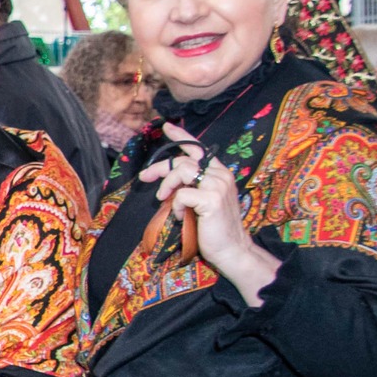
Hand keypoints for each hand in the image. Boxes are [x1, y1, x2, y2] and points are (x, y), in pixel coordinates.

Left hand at [136, 123, 279, 304]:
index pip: (199, 148)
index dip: (182, 136)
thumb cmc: (213, 227)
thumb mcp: (201, 201)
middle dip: (160, 167)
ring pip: (182, 170)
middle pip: (184, 159)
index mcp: (219, 173)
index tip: (167, 127)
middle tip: (144, 178)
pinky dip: (174, 205)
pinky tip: (179, 216)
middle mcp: (220, 174)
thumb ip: (190, 186)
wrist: (231, 249)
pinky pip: (181, 194)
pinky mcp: (211, 199)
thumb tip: (167, 180)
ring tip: (163, 200)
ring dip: (167, 185)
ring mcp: (218, 185)